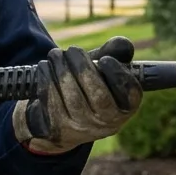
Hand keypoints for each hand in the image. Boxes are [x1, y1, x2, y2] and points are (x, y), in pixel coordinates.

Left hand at [12, 38, 140, 153]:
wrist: (59, 118)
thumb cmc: (87, 86)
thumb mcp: (101, 70)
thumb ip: (114, 53)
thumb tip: (123, 44)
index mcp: (124, 108)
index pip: (130, 95)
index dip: (118, 76)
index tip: (105, 60)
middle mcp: (106, 123)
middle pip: (99, 96)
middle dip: (83, 67)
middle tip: (72, 50)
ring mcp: (82, 130)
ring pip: (73, 98)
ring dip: (61, 70)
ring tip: (55, 55)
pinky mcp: (58, 130)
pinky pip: (52, 102)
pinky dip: (47, 80)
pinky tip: (45, 67)